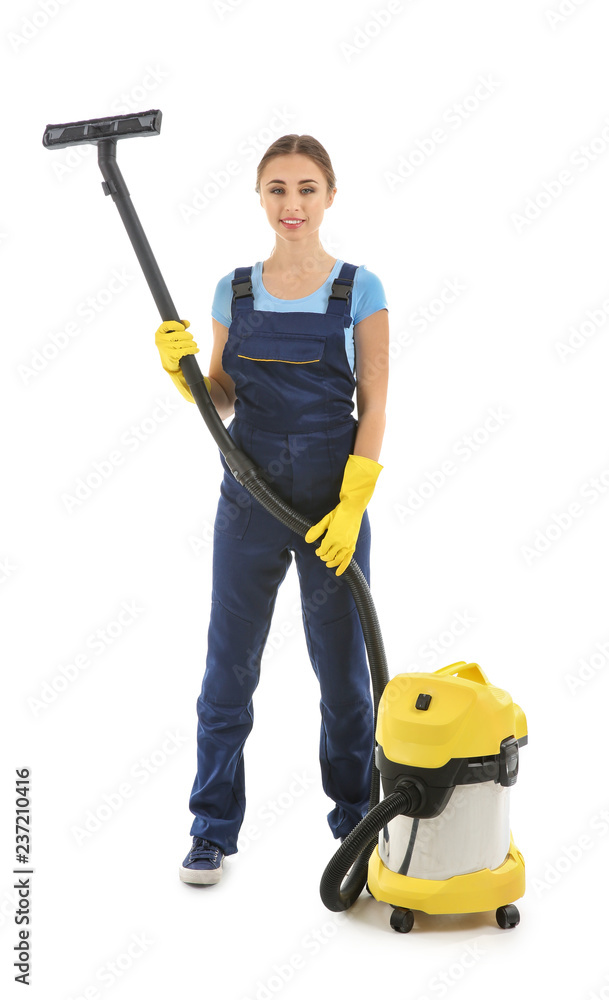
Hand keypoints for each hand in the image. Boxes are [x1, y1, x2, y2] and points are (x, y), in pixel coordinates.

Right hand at [155, 319, 208, 401]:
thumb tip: (187, 322)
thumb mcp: (172, 337)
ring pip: (183, 342)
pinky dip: (192, 350)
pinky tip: (196, 350)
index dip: (176, 325)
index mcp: (159, 333)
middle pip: (178, 334)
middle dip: (187, 335)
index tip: (183, 327)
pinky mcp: (171, 356)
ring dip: (191, 343)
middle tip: (191, 337)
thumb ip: (179, 328)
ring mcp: (165, 348)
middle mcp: (160, 340)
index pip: (166, 325)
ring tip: (194, 344)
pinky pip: (185, 350)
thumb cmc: (172, 347)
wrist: (170, 364)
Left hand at [305, 454, 381, 574]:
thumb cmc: (339, 512)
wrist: (353, 508)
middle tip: (321, 554)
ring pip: (338, 560)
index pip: (323, 550)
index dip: (319, 552)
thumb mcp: (326, 520)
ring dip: (331, 563)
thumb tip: (307, 540)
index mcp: (332, 537)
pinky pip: (348, 560)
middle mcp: (341, 543)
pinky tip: (339, 573)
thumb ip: (316, 531)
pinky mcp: (353, 545)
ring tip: (327, 563)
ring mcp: (348, 545)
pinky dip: (343, 567)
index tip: (317, 551)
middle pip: (329, 556)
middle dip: (324, 557)